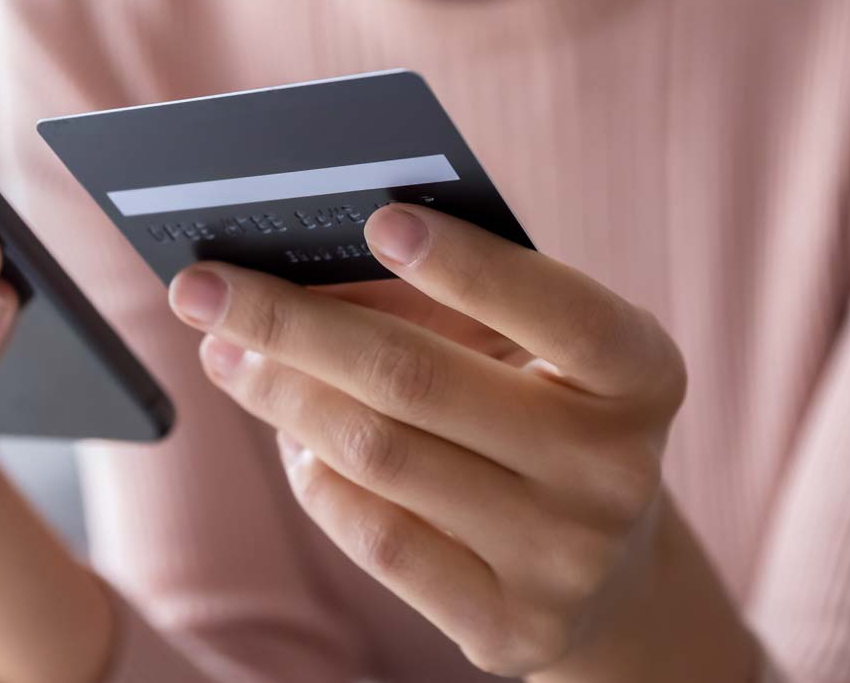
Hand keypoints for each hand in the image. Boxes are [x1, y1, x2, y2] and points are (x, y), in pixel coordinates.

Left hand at [166, 205, 755, 678]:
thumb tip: (300, 269)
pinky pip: (375, 538)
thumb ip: (451, 302)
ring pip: (380, 457)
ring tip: (227, 352)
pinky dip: (316, 478)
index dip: (471, 267)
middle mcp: (617, 472)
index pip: (562, 312)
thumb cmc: (547, 412)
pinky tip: (291, 438)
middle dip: (293, 324)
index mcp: (644, 376)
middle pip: (421, 382)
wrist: (607, 573)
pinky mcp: (508, 628)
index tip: (377, 220)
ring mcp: (564, 560)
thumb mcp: (536, 348)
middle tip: (206, 287)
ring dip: (281, 394)